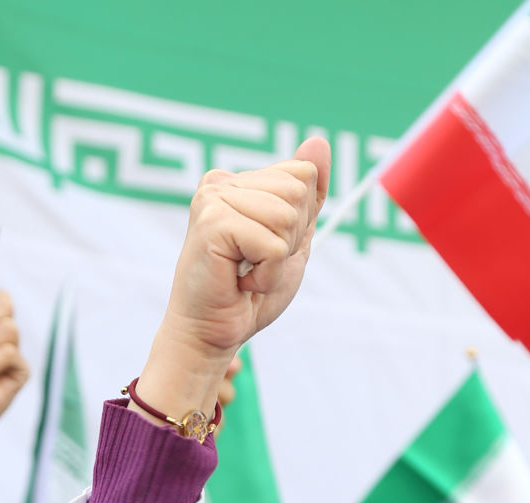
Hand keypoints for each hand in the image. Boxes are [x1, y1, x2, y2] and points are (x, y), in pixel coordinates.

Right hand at [137, 138, 329, 420]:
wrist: (211, 335)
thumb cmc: (247, 294)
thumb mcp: (292, 239)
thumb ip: (308, 194)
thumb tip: (318, 141)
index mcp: (239, 182)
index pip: (303, 175)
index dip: (300, 222)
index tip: (266, 249)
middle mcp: (221, 183)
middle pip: (298, 191)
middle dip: (290, 239)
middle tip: (255, 264)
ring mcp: (213, 200)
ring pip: (287, 217)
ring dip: (277, 260)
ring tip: (245, 274)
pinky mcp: (212, 224)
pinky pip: (272, 245)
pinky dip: (266, 275)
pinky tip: (239, 282)